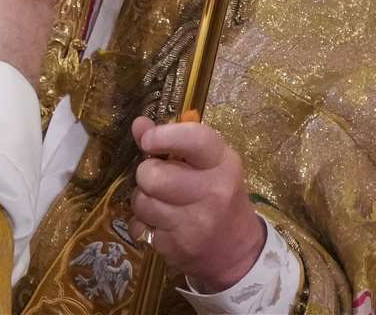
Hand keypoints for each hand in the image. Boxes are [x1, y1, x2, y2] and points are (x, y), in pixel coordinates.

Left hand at [130, 116, 266, 293]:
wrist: (236, 250)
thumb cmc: (218, 196)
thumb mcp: (206, 164)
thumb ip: (172, 141)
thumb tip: (139, 125)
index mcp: (223, 163)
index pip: (194, 139)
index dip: (164, 136)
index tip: (148, 140)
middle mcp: (213, 192)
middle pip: (154, 175)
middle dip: (146, 174)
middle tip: (157, 178)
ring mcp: (195, 223)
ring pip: (141, 201)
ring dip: (143, 200)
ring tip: (160, 202)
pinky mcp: (178, 248)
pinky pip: (140, 227)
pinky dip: (144, 224)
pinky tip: (162, 225)